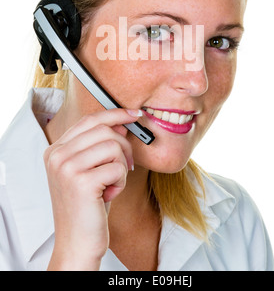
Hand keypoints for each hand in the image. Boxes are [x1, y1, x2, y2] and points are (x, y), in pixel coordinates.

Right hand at [44, 108, 139, 270]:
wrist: (78, 242)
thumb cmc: (87, 206)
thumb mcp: (91, 170)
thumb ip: (100, 145)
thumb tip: (121, 123)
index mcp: (55, 150)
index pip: (89, 120)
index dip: (114, 114)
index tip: (134, 115)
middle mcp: (57, 155)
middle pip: (104, 129)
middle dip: (124, 146)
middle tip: (127, 165)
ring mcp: (66, 167)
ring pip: (113, 146)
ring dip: (121, 166)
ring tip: (112, 184)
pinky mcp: (81, 181)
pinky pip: (117, 167)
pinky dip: (121, 182)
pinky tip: (109, 194)